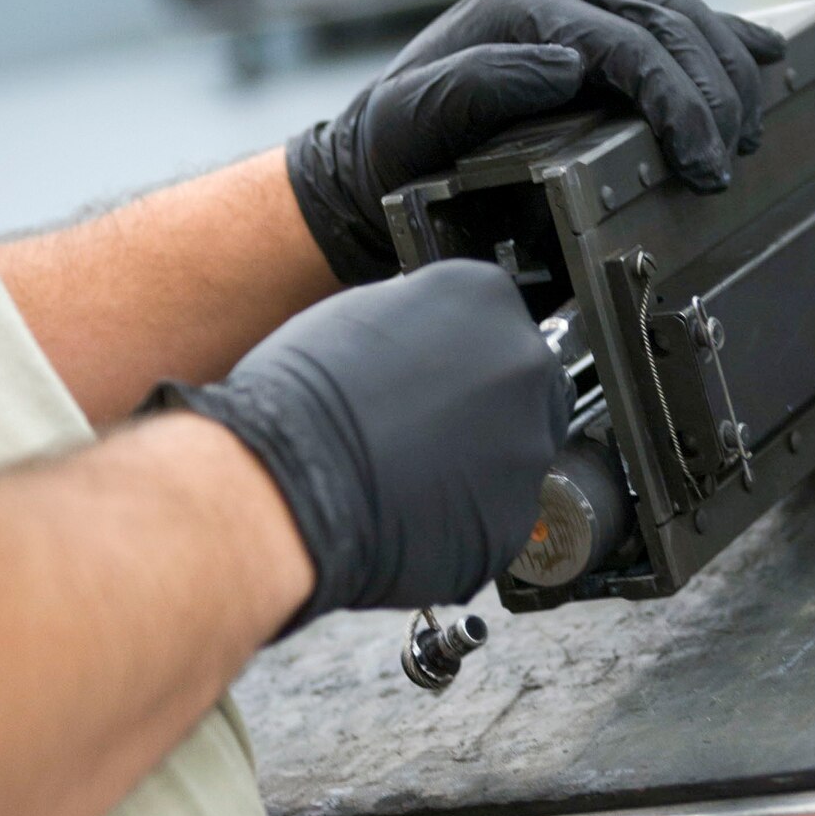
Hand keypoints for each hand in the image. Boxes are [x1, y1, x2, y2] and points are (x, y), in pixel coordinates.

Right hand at [150, 262, 571, 620]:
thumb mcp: (358, 314)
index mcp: (486, 298)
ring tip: (408, 473)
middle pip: (520, 385)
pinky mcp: (515, 516)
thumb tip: (426, 340)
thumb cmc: (301, 401)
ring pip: (514, 453)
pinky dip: (465, 517)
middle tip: (423, 428)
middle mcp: (523, 365)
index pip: (495, 320)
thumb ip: (418, 322)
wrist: (286, 486)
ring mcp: (527, 445)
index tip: (439, 374)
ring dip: (476, 463)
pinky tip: (413, 511)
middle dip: (481, 408)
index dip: (460, 354)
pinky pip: (496, 514)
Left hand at [288, 0, 786, 283]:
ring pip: (683, 18)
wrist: (372, 157)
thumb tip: (567, 67)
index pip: (628, 44)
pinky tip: (766, 55)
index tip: (701, 158)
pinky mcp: (599, 31)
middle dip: (714, 91)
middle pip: (669, 25)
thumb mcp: (415, 117)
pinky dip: (725, 40)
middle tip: (731, 156)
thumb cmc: (392, 147)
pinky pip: (675, 25)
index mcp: (523, 4)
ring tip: (747, 129)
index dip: (677, 100)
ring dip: (728, 69)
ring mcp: (583, 7)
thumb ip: (482, 85)